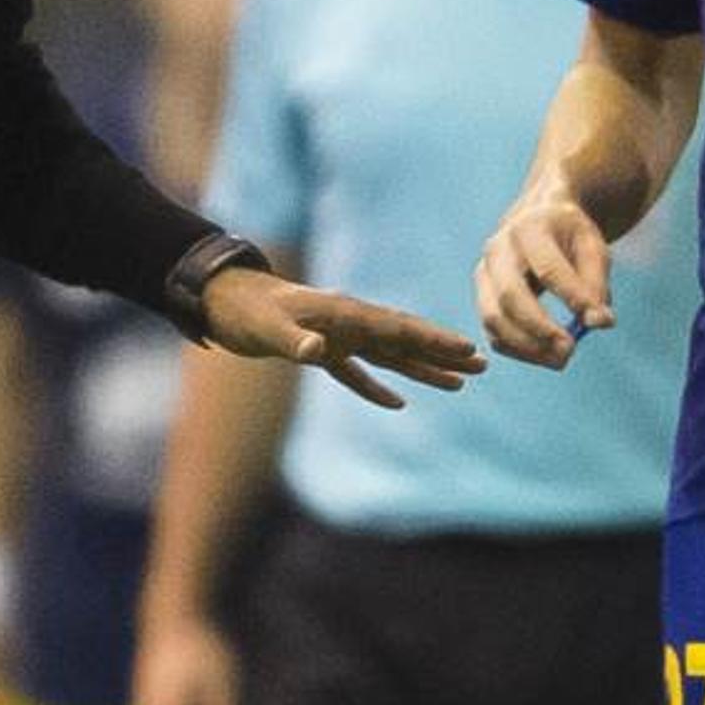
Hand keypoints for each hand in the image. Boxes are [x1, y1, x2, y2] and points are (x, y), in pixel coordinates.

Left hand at [200, 266, 485, 407]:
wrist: (221, 301)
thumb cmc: (244, 312)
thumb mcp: (267, 328)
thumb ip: (294, 341)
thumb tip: (318, 351)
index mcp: (345, 314)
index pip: (399, 329)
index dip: (433, 340)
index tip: (467, 349)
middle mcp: (348, 323)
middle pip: (405, 340)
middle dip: (443, 353)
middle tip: (483, 366)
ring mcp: (337, 336)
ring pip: (389, 356)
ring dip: (422, 369)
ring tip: (458, 383)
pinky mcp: (320, 350)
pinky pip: (357, 372)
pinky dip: (377, 387)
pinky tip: (398, 404)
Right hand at [477, 194, 612, 367]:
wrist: (538, 221)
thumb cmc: (570, 237)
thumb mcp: (592, 248)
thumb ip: (596, 284)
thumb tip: (600, 323)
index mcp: (530, 227)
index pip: (549, 268)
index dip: (571, 297)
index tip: (596, 322)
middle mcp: (498, 248)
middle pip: (510, 295)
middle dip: (539, 329)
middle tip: (570, 351)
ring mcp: (484, 273)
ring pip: (494, 318)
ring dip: (526, 347)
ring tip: (561, 360)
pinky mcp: (481, 296)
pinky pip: (492, 331)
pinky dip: (516, 350)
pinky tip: (543, 355)